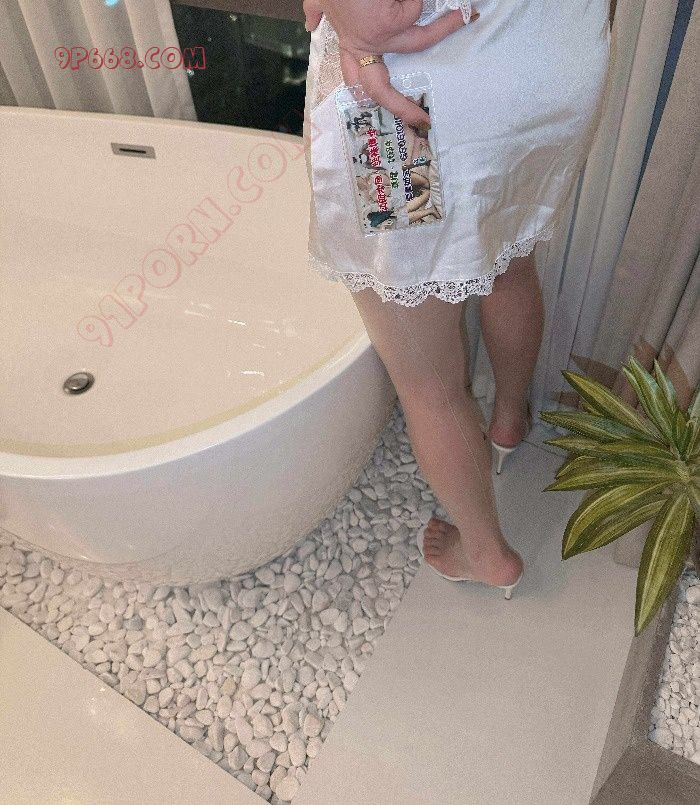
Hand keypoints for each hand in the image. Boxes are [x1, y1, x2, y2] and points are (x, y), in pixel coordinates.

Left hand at [304, 0, 477, 129]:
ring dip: (446, 25)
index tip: (391, 113)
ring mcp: (375, 36)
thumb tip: (311, 22)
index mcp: (348, 41)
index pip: (358, 81)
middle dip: (403, 109)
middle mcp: (360, 45)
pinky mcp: (386, 23)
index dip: (376, 100)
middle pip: (381, 89)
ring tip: (466, 14)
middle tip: (423, 123)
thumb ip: (318, 8)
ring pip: (417, 39)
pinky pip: (414, 10)